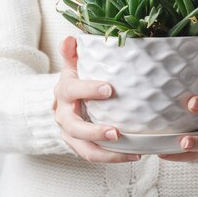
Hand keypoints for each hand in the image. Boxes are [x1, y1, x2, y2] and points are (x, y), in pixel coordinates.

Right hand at [53, 36, 141, 162]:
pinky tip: (135, 155)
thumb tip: (72, 38)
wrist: (62, 104)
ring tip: (131, 152)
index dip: (89, 89)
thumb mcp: (73, 66)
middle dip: (94, 131)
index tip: (110, 89)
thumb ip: (73, 53)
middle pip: (75, 127)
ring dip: (107, 153)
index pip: (72, 90)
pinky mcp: (79, 147)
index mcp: (63, 92)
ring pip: (84, 149)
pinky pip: (94, 156)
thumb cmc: (75, 82)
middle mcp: (63, 115)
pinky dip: (114, 158)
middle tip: (116, 132)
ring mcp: (69, 135)